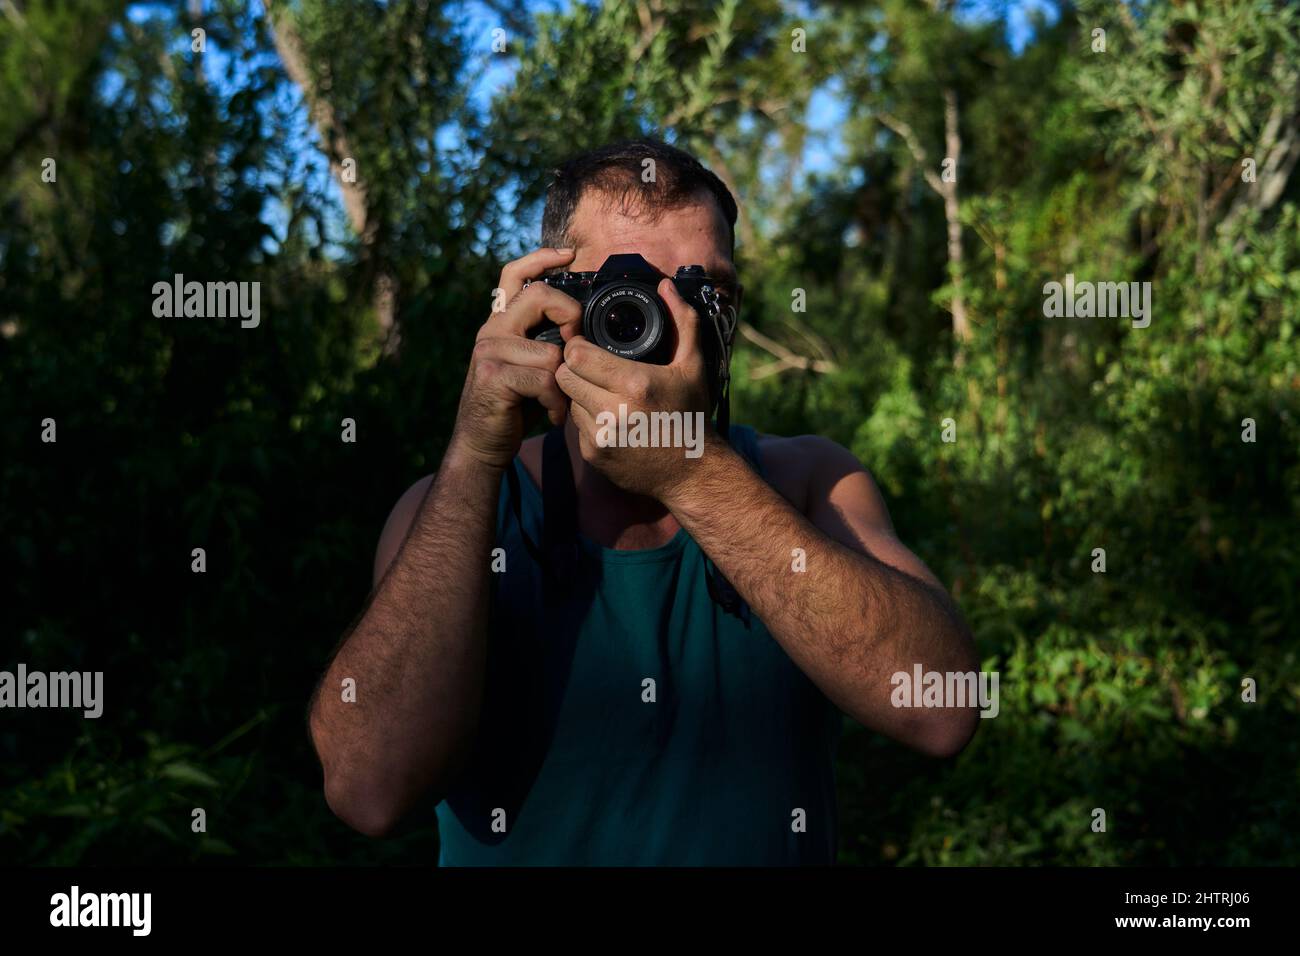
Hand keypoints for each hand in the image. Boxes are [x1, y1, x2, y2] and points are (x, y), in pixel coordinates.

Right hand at [448, 247, 581, 469]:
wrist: (481, 443)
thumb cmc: (514, 407)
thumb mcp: (531, 368)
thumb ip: (546, 343)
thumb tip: (583, 333)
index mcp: (501, 322)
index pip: (514, 274)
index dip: (541, 258)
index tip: (568, 254)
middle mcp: (492, 330)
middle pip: (540, 295)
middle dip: (571, 316)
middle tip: (577, 349)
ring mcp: (489, 351)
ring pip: (551, 350)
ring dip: (566, 382)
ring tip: (560, 402)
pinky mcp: (492, 375)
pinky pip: (544, 378)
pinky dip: (556, 401)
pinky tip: (553, 415)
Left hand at [555, 278, 715, 499]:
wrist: (691, 473)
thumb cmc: (691, 414)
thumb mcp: (693, 365)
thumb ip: (682, 320)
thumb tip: (666, 285)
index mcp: (636, 383)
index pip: (577, 355)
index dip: (578, 346)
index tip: (588, 345)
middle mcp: (614, 411)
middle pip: (564, 376)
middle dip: (574, 368)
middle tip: (592, 367)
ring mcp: (601, 436)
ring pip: (566, 399)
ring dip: (578, 392)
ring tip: (602, 390)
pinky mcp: (593, 454)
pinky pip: (573, 425)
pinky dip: (586, 417)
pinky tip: (607, 416)